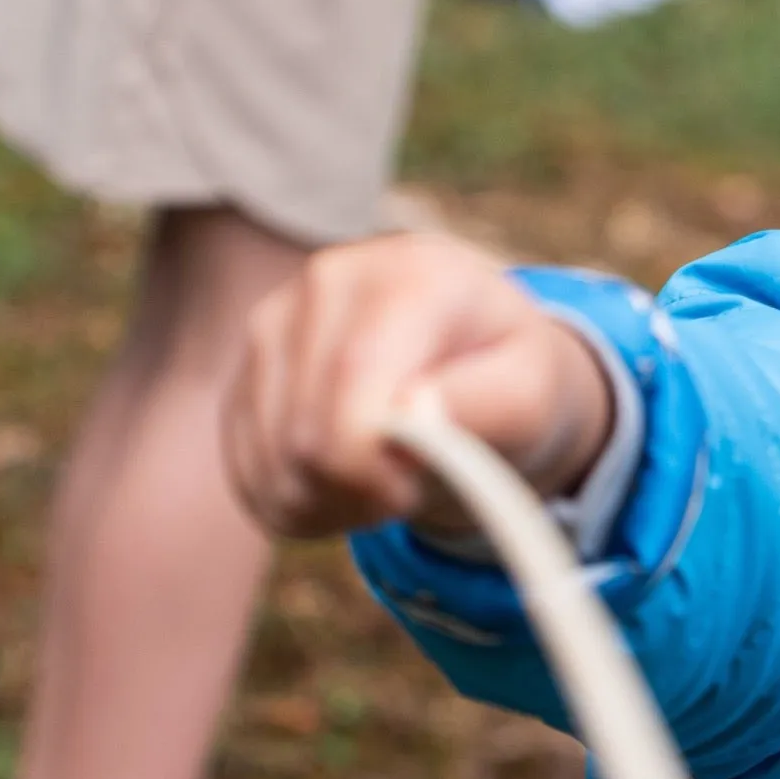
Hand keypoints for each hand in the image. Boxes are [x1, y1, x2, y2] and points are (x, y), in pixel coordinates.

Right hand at [224, 237, 614, 542]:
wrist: (478, 362)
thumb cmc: (511, 380)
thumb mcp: (533, 395)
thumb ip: (489, 403)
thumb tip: (412, 410)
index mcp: (411, 274)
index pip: (354, 380)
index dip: (372, 465)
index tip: (411, 490)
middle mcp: (332, 280)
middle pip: (305, 433)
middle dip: (355, 492)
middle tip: (404, 491)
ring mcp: (277, 318)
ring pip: (270, 460)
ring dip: (326, 503)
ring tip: (380, 483)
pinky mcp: (246, 366)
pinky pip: (246, 470)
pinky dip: (294, 502)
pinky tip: (340, 484)